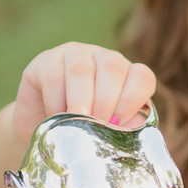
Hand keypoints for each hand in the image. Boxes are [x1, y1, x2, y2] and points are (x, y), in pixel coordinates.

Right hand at [12, 42, 156, 148]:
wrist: (45, 133)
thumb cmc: (83, 133)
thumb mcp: (106, 133)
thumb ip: (124, 129)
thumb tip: (134, 127)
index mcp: (127, 75)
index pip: (142, 77)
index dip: (132, 100)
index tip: (117, 125)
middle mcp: (104, 59)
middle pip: (113, 67)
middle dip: (106, 101)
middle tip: (96, 127)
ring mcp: (75, 55)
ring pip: (81, 70)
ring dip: (81, 100)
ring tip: (78, 123)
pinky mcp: (46, 60)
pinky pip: (53, 76)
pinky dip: (55, 101)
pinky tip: (55, 118)